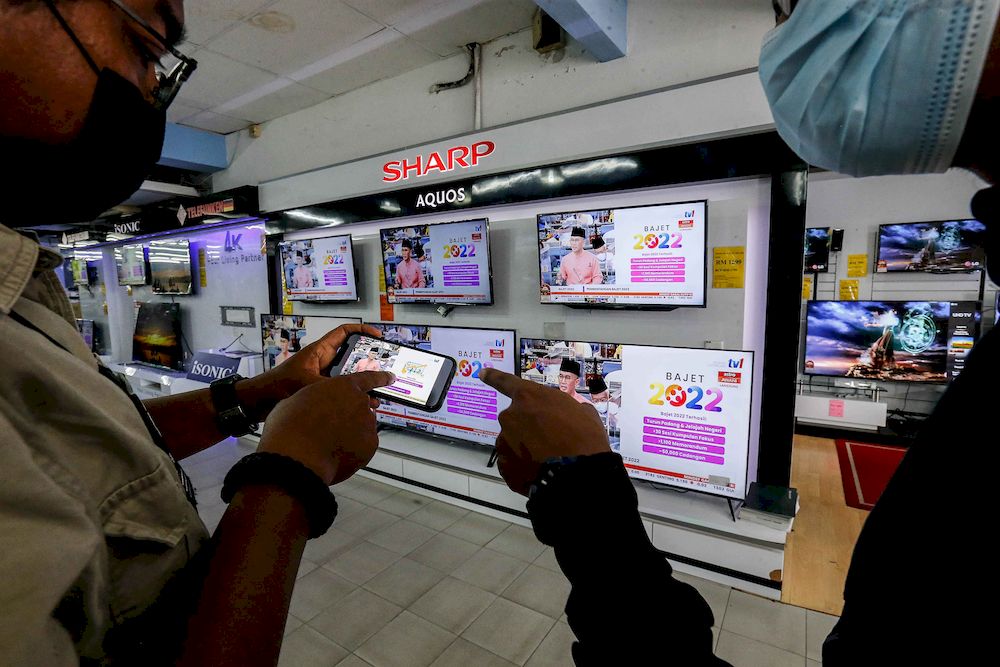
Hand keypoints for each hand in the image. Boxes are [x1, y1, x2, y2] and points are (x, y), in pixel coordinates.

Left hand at [238, 324, 383, 420]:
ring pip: (347, 377)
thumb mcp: (310, 383)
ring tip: (375, 395)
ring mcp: (320, 377)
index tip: (378, 338)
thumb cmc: (277, 387)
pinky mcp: (317, 391)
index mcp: (319, 351)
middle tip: (383, 371)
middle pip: (351, 357)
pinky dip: (350, 397)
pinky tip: (359, 407)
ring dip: (360, 385)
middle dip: (368, 364)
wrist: (257, 403)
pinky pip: (339, 391)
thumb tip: (359, 392)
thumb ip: (335, 387)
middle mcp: (322, 362)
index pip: (344, 333)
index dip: (362, 331)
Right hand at [257, 371, 394, 484]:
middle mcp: (360, 403)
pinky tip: (335, 454)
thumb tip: (314, 407)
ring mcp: (367, 424)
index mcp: (343, 386)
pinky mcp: (370, 446)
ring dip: (351, 434)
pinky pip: (363, 447)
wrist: (296, 456)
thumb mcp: (298, 399)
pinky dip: (353, 451)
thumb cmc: (290, 427)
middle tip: (331, 428)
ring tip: (327, 444)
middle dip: (351, 416)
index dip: (380, 378)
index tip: (390, 377)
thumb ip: (316, 399)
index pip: (367, 379)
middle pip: (362, 408)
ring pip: (363, 428)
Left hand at [479, 369, 610, 495]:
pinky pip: (512, 463)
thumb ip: (567, 408)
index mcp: (528, 397)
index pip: (506, 382)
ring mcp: (504, 443)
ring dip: (525, 448)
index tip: (482, 373)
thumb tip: (570, 415)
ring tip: (547, 459)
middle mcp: (510, 417)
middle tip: (550, 440)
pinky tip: (539, 472)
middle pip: (515, 419)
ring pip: (512, 442)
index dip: (493, 377)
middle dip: (528, 427)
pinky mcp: (504, 467)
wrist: (579, 476)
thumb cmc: (584, 438)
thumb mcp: (584, 413)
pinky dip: (523, 467)